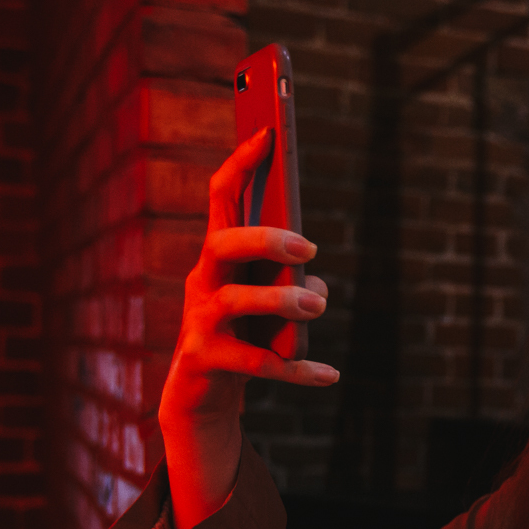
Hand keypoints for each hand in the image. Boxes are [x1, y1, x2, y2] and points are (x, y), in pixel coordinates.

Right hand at [159, 126, 336, 528]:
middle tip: (310, 246)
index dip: (241, 163)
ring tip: (316, 305)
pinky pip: (254, 363)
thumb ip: (294, 282)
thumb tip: (314, 282)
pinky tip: (329, 374)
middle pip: (221, 242)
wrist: (202, 395)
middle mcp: (202, 280)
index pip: (221, 198)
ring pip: (235, 300)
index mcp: (219, 256)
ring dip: (280, 300)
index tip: (268, 133)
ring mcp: (199, 320)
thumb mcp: (269, 302)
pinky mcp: (205, 359)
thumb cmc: (242, 333)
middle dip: (265, 238)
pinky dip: (297, 369)